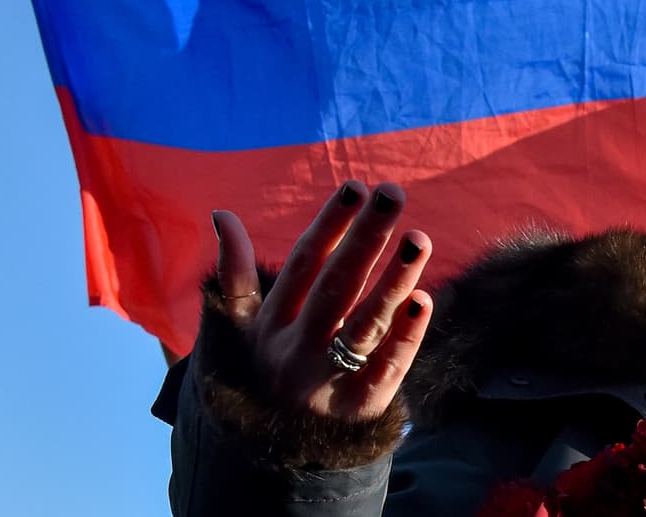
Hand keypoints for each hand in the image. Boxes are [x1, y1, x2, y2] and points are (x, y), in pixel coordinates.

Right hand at [211, 181, 432, 420]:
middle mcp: (298, 349)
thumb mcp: (242, 329)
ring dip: (393, 281)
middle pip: (336, 286)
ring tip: (418, 239)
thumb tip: (221, 214)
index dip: (331, 225)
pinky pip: (386, 370)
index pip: (304, 265)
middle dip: (365, 238)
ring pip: (364, 325)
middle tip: (393, 194)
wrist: (267, 457)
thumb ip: (236, 273)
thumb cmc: (263, 373)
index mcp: (273, 324)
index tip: (356, 189)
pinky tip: (424, 300)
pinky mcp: (359, 409)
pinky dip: (405, 337)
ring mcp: (328, 380)